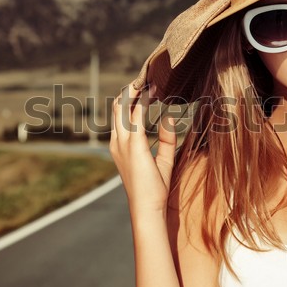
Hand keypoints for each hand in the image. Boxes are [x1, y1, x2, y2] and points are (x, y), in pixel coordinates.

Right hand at [110, 84, 176, 213]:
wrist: (148, 208)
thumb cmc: (154, 189)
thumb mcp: (163, 160)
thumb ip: (166, 140)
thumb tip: (169, 118)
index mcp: (120, 146)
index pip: (121, 116)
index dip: (131, 99)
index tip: (146, 87)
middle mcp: (117, 142)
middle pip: (118, 108)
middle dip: (130, 91)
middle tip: (146, 77)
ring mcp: (123, 143)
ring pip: (123, 107)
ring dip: (135, 91)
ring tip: (148, 79)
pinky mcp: (133, 145)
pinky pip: (135, 116)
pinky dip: (143, 101)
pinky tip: (152, 91)